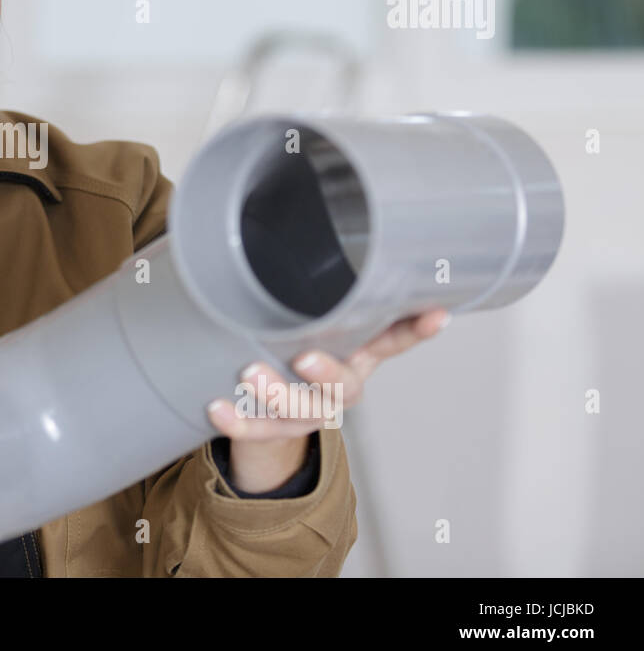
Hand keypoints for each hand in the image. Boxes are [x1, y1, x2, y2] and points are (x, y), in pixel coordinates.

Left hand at [205, 309, 450, 491]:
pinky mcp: (273, 430)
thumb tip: (333, 220)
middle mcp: (337, 389)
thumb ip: (325, 287)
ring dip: (275, 395)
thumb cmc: (299, 355)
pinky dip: (237, 422)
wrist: (270, 417)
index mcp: (356, 359)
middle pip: (344, 388)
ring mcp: (307, 413)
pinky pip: (256, 430)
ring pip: (300, 413)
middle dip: (327, 375)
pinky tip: (215, 407)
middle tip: (304, 360)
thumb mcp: (318, 322)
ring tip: (248, 374)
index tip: (435, 315)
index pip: (393, 342)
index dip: (415, 330)